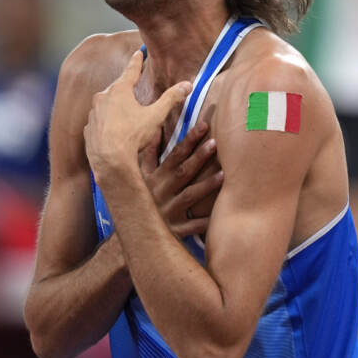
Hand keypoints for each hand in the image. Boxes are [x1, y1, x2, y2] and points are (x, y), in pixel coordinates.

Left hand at [84, 50, 190, 177]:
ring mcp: (93, 114)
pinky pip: (99, 121)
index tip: (138, 53)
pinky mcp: (89, 129)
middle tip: (132, 86)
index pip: (131, 71)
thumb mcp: (156, 116)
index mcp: (120, 90)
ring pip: (106, 105)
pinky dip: (106, 123)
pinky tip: (113, 131)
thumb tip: (187, 85)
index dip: (136, 61)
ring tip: (124, 115)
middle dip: (125, 87)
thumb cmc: (133, 136)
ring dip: (114, 107)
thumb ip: (171, 99)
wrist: (109, 160)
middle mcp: (103, 98)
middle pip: (117, 88)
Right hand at [140, 121, 223, 238]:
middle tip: (214, 143)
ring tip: (223, 173)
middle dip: (198, 157)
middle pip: (183, 172)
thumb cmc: (141, 198)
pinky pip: (192, 226)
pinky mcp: (175, 230)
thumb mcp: (140, 176)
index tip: (203, 126)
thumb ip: (149, 155)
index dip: (188, 140)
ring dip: (206, 185)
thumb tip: (156, 131)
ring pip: (189, 197)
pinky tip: (218, 214)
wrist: (134, 231)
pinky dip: (204, 222)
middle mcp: (161, 193)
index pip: (174, 155)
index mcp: (155, 178)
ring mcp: (168, 212)